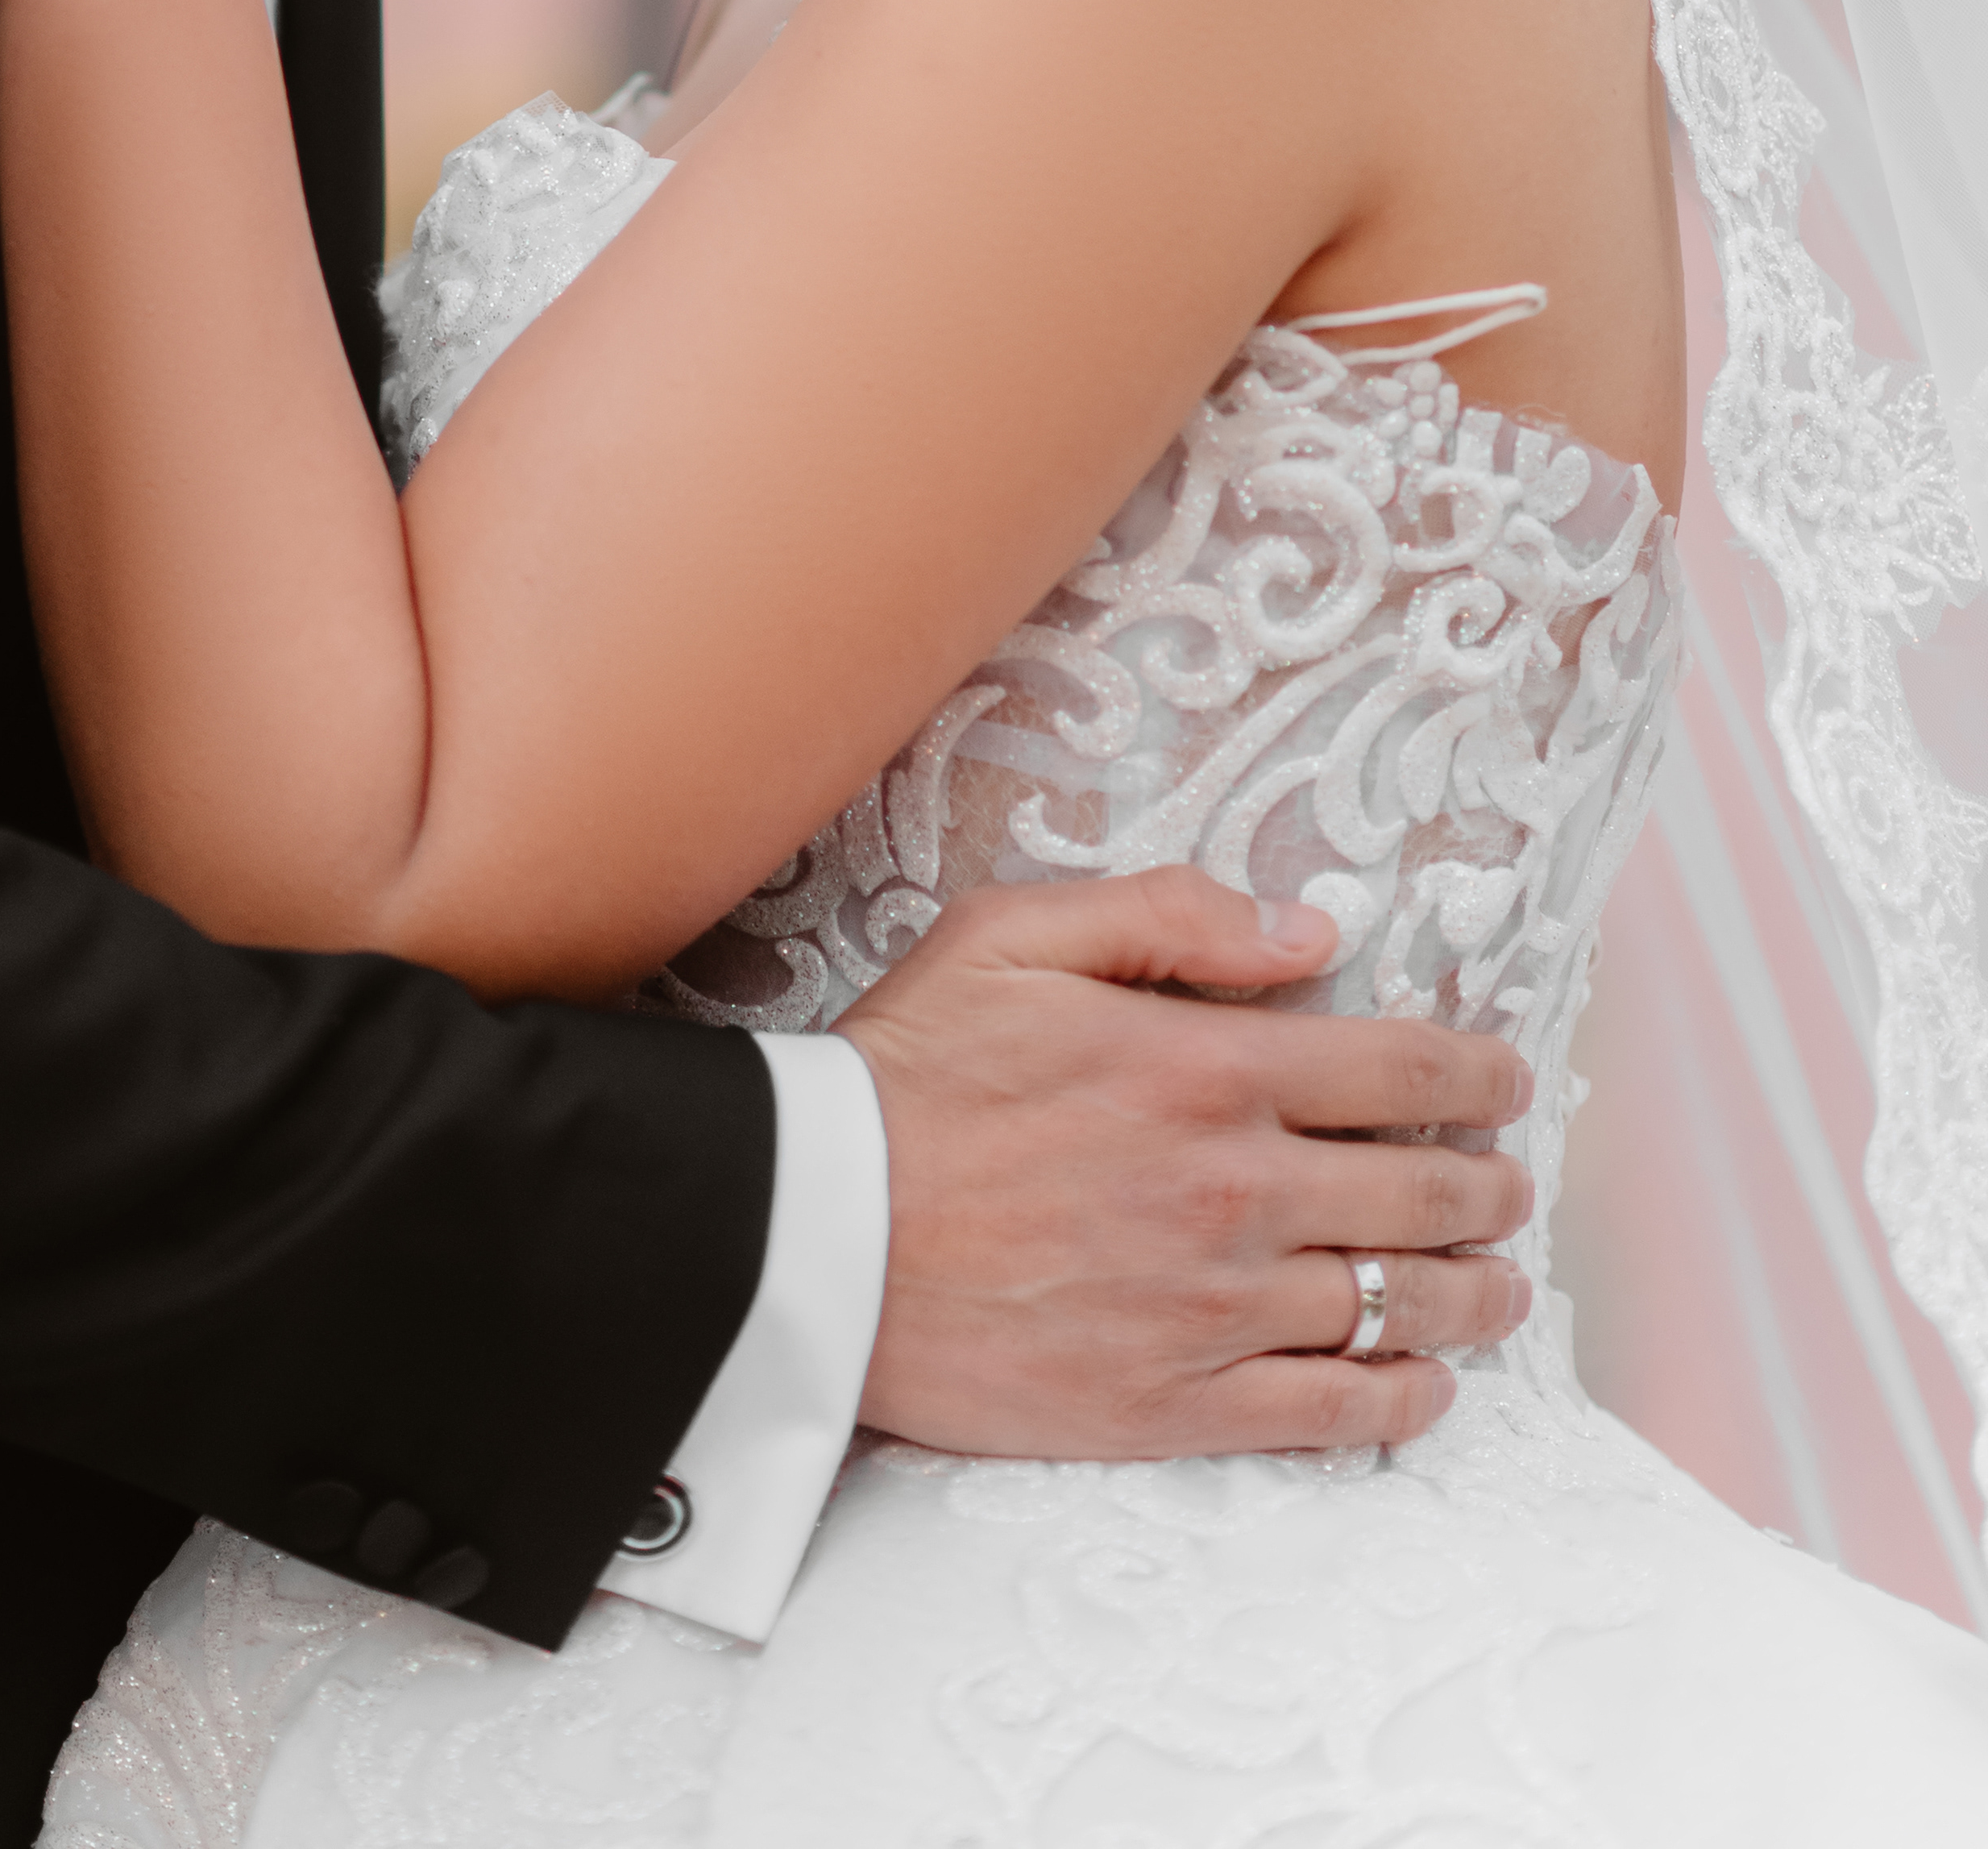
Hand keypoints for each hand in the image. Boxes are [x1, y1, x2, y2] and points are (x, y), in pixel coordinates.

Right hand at [838, 868, 1534, 1459]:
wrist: (817, 1232)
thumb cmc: (909, 1073)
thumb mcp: (1018, 935)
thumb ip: (1172, 915)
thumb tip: (1309, 932)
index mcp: (1205, 1068)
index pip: (1397, 1070)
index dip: (1476, 1075)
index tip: (1506, 1081)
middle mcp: (1235, 1190)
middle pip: (1420, 1193)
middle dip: (1488, 1185)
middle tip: (1507, 1184)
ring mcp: (1213, 1306)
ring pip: (1398, 1308)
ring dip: (1472, 1295)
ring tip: (1499, 1285)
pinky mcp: (1175, 1402)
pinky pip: (1330, 1411)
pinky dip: (1401, 1399)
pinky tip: (1425, 1384)